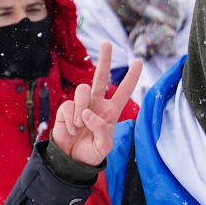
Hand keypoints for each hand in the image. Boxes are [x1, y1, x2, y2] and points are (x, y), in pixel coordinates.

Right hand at [53, 42, 141, 166]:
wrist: (71, 161)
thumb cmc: (91, 153)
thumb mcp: (103, 146)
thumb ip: (100, 130)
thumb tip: (88, 113)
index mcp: (111, 112)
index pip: (123, 91)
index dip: (131, 77)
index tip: (139, 61)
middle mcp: (97, 104)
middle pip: (101, 77)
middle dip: (105, 60)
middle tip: (106, 43)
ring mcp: (81, 105)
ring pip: (83, 90)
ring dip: (81, 108)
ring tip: (79, 126)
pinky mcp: (66, 109)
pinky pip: (69, 105)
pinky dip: (71, 118)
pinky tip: (72, 129)